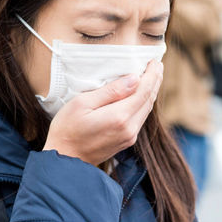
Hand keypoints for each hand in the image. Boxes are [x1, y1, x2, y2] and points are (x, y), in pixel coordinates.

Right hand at [43, 60, 163, 165]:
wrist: (64, 161)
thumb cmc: (67, 129)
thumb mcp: (83, 103)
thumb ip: (111, 91)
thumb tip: (135, 79)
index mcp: (120, 116)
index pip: (144, 90)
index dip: (152, 74)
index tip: (155, 61)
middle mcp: (129, 128)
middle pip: (149, 100)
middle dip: (155, 81)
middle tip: (157, 65)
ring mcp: (129, 137)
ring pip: (146, 110)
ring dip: (150, 92)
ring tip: (152, 76)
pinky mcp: (125, 141)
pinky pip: (140, 118)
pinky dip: (144, 103)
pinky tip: (141, 95)